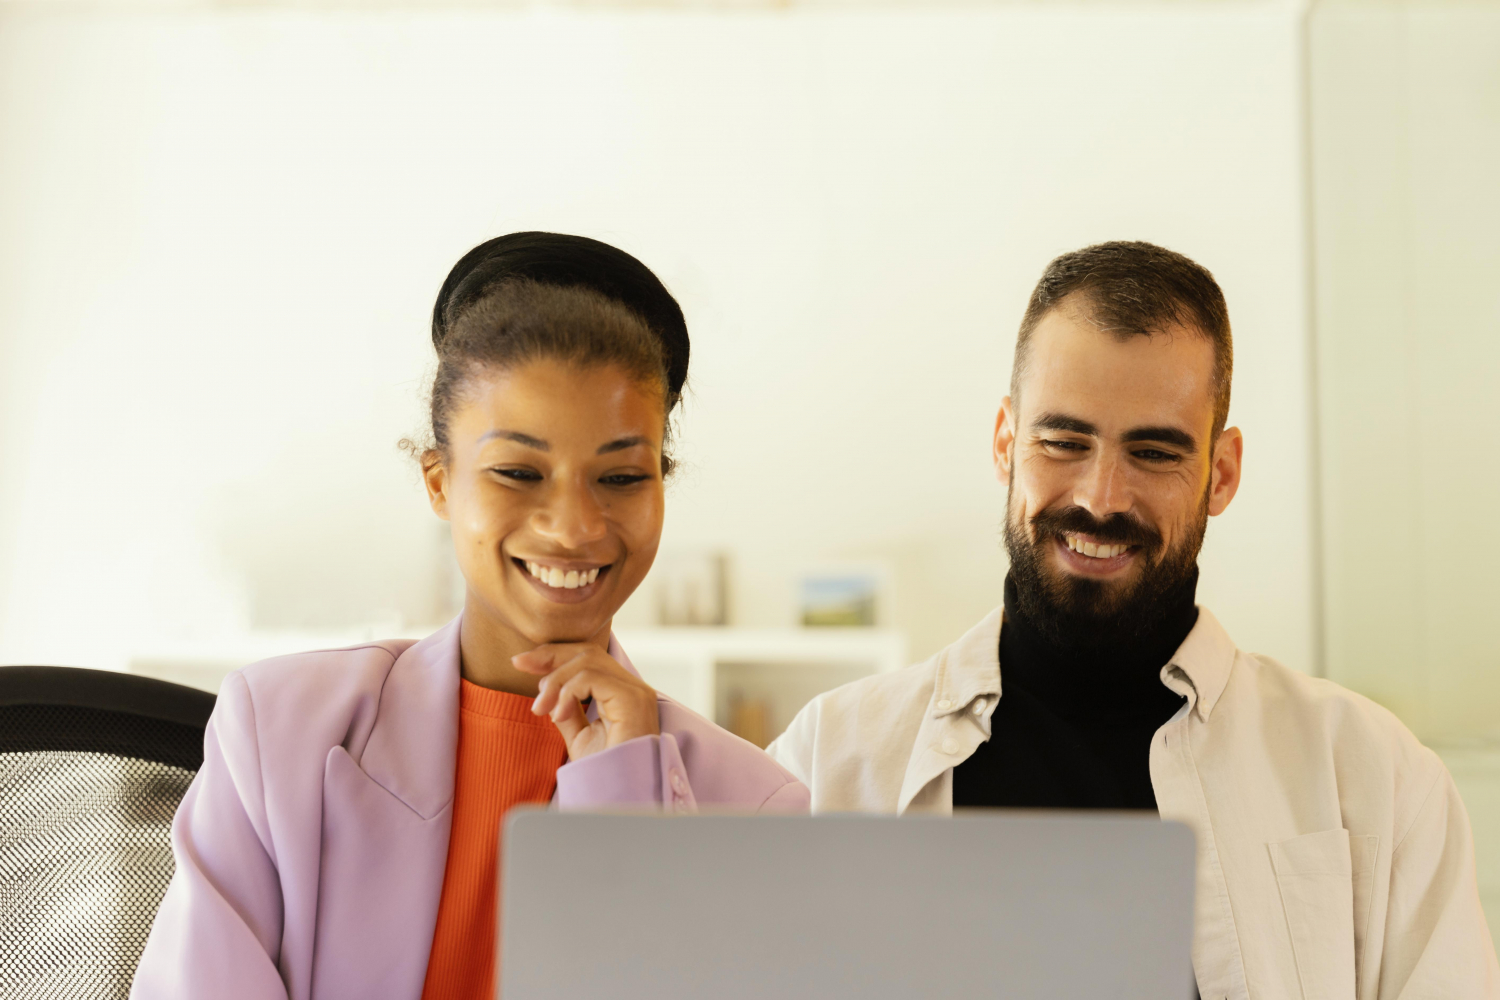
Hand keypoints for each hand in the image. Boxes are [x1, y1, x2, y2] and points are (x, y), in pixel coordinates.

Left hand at [512, 643, 660, 760]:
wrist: (620, 797)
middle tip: (519, 667)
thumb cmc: (606, 773)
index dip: (553, 655)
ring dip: (554, 681)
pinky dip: (567, 692)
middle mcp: (633, 686)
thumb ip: (568, 712)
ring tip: (541, 708)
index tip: (520, 662)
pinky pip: (591, 678)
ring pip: (586, 662)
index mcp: (622, 692)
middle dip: (549, 656)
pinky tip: (558, 714)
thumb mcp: (579, 737)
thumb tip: (549, 694)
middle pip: (586, 652)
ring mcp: (635, 691)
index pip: (587, 658)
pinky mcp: (632, 699)